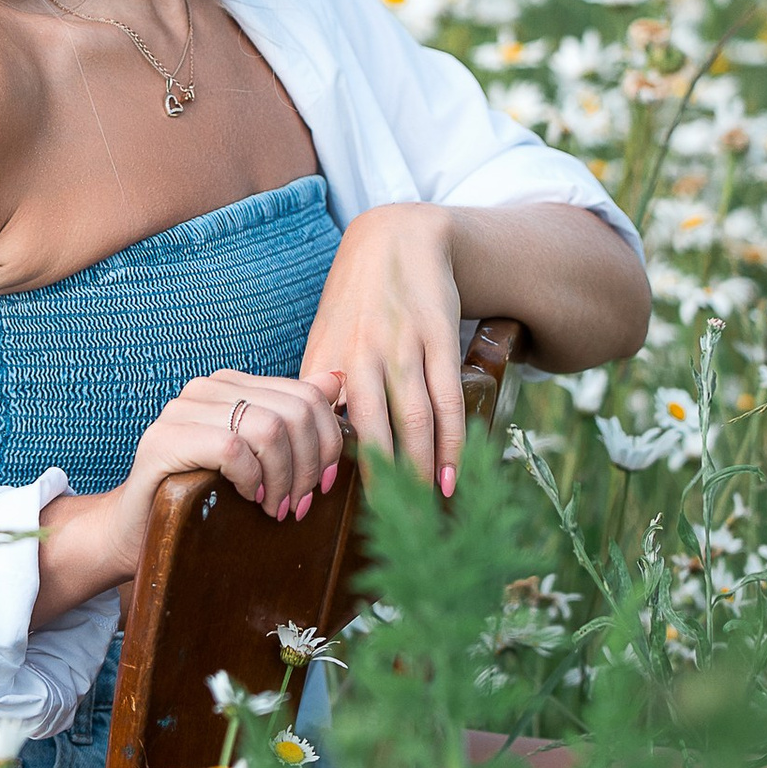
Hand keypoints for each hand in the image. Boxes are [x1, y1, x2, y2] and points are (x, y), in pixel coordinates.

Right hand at [32, 367, 347, 620]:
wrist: (135, 529)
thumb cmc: (201, 496)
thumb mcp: (257, 458)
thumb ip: (293, 416)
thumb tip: (335, 380)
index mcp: (235, 385)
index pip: (307, 395)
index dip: (328, 443)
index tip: (323, 484)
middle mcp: (209, 387)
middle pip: (294, 411)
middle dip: (308, 465)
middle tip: (299, 505)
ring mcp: (182, 410)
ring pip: (268, 427)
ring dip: (282, 477)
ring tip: (275, 508)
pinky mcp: (164, 441)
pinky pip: (232, 449)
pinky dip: (251, 479)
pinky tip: (248, 498)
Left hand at [300, 202, 467, 494]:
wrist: (397, 239)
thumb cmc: (356, 303)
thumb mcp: (325, 341)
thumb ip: (321, 395)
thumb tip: (317, 457)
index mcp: (326, 360)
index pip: (321, 429)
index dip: (316, 472)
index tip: (313, 511)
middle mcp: (361, 355)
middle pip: (371, 434)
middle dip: (380, 485)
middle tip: (387, 528)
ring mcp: (403, 345)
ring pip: (414, 422)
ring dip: (422, 472)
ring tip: (426, 509)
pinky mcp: (440, 338)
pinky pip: (448, 400)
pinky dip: (452, 442)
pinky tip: (453, 474)